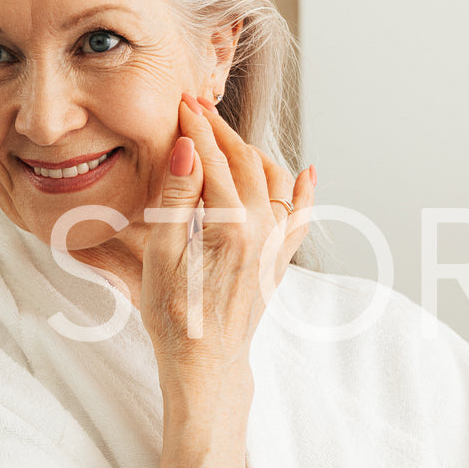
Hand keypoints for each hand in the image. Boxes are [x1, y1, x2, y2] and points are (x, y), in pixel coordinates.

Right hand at [142, 92, 315, 380]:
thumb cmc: (173, 317)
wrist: (205, 365)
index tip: (181, 102)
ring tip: (226, 132)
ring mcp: (276, 244)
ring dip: (251, 150)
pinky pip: (300, 217)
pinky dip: (303, 191)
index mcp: (230, 225)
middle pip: (245, 161)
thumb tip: (186, 148)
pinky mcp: (279, 260)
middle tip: (198, 106)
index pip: (212, 159)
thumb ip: (176, 198)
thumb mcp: (161, 254)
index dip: (194, 127)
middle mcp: (262, 229)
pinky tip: (307, 172)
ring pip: (273, 179)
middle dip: (220, 130)